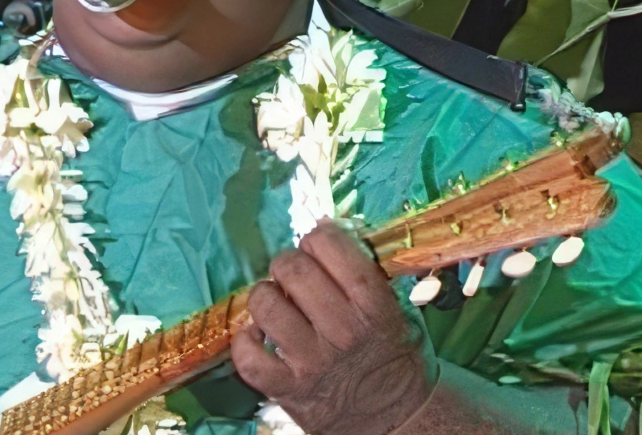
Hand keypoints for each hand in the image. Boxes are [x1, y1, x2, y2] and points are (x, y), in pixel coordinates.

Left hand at [230, 220, 436, 434]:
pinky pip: (247, 355)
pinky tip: (259, 334)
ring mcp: (312, 362)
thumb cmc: (393, 355)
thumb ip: (365, 270)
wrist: (396, 418)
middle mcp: (342, 331)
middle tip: (295, 276)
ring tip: (277, 303)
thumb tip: (323, 226)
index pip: (331, 247)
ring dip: (265, 295)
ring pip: (265, 304)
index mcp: (374, 306)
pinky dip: (245, 339)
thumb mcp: (396, 308)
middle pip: (292, 269)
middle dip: (288, 264)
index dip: (317, 239)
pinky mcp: (287, 389)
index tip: (318, 249)